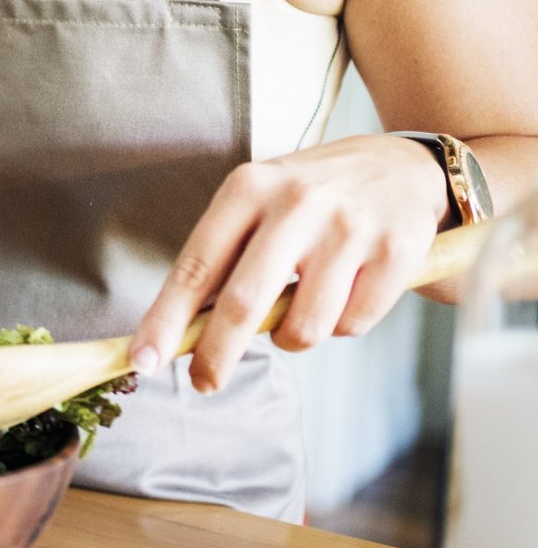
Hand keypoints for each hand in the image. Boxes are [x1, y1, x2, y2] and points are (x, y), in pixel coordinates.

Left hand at [129, 135, 448, 392]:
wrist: (404, 166)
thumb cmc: (310, 197)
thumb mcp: (259, 203)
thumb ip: (223, 259)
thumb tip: (179, 333)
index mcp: (248, 187)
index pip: (196, 266)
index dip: (166, 319)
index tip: (143, 359)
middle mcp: (297, 202)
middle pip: (243, 304)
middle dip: (215, 355)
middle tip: (203, 382)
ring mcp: (349, 227)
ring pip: (304, 327)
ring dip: (292, 339)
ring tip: (300, 312)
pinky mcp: (396, 252)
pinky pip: (353, 325)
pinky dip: (342, 326)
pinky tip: (347, 294)